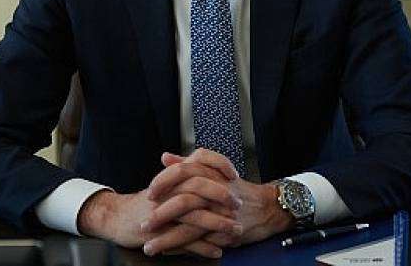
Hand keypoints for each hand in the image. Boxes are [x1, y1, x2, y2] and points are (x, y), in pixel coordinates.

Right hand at [76, 153, 241, 258]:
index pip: (198, 161)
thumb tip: (211, 171)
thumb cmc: (145, 202)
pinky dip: (203, 248)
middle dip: (221, 196)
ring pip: (194, 216)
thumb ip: (186, 176)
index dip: (218, 165)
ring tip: (235, 231)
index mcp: (171, 177)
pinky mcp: (159, 234)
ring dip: (218, 224)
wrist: (117, 218)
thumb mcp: (166, 185)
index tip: (234, 174)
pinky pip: (185, 242)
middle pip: (198, 187)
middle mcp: (168, 191)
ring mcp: (163, 213)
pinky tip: (217, 251)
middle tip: (238, 205)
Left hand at [143, 150, 294, 251]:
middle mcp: (215, 192)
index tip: (149, 193)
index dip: (163, 183)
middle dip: (160, 215)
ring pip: (191, 226)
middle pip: (184, 201)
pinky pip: (201, 242)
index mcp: (210, 174)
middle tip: (143, 224)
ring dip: (167, 238)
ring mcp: (221, 214)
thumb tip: (165, 157)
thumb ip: (188, 164)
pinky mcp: (226, 232)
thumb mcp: (214, 172)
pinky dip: (182, 248)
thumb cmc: (237, 190)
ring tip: (148, 246)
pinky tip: (167, 252)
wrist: (267, 207)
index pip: (182, 173)